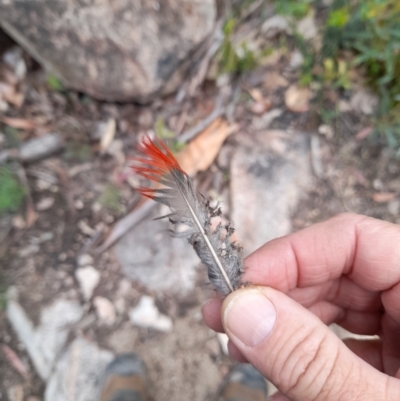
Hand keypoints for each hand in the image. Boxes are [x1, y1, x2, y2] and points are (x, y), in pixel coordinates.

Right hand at [202, 213, 399, 399]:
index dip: (291, 254)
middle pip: (336, 275)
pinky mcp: (397, 368)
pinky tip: (281, 390)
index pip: (354, 241)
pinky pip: (343, 349)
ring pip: (333, 311)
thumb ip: (310, 360)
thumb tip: (240, 309)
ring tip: (246, 357)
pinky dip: (307, 365)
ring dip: (285, 333)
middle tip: (228, 320)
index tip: (242, 283)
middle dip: (277, 296)